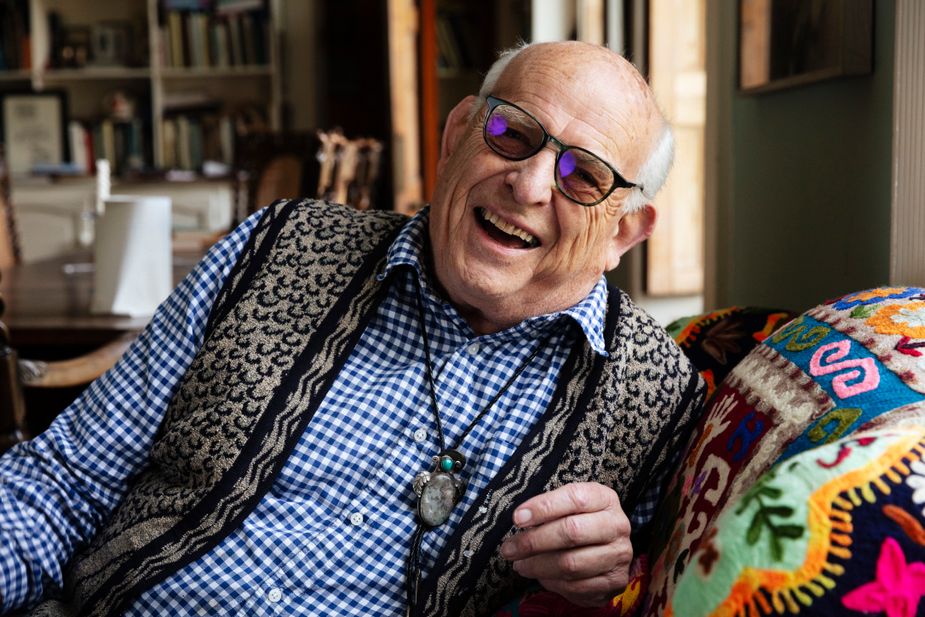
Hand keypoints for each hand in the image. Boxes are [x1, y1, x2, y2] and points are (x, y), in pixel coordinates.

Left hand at [499, 482, 631, 606]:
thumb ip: (549, 508)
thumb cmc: (580, 521)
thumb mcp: (569, 506)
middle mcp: (617, 525)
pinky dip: (552, 582)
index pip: (575, 498)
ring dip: (538, 566)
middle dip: (534, 541)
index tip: (517, 518)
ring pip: (571, 563)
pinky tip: (540, 576)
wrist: (608, 550)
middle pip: (572, 532)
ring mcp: (619, 554)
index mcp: (605, 499)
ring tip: (520, 564)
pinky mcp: (615, 581)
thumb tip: (521, 519)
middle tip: (509, 549)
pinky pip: (577, 586)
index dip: (543, 507)